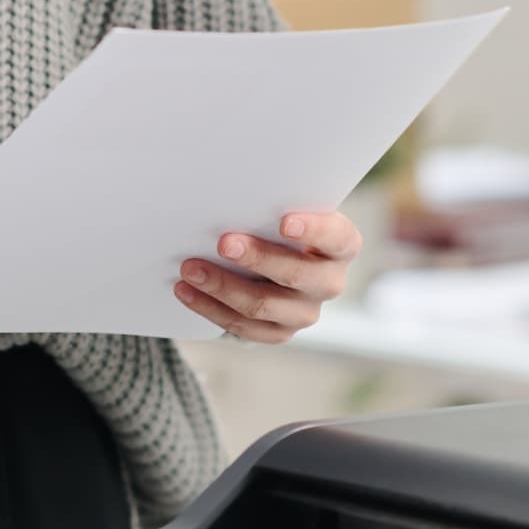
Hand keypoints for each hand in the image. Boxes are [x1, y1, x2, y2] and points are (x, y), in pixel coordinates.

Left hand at [174, 211, 361, 342]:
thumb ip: (273, 205)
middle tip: (224, 242)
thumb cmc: (278, 224)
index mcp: (342, 245)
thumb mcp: (284, 210)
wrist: (276, 260)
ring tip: (191, 269)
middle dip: (257, 258)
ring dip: (223, 286)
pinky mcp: (280, 332)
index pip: (337, 237)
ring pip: (264, 305)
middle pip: (297, 275)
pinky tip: (187, 291)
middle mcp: (330, 281)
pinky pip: (244, 327)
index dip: (314, 230)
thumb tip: (234, 196)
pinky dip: (210, 308)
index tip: (285, 221)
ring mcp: (305, 312)